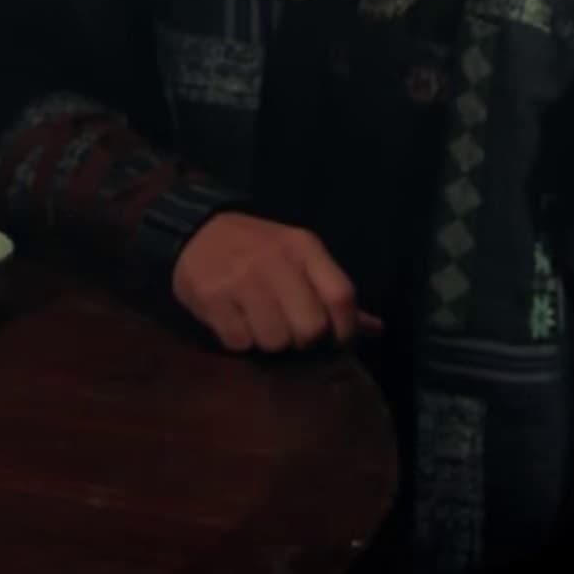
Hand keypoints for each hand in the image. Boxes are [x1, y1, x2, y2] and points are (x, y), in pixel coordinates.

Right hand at [170, 212, 381, 353]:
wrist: (197, 231)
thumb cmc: (259, 249)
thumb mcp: (300, 257)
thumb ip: (334, 292)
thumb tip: (376, 329)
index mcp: (303, 247)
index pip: (341, 295)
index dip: (345, 328)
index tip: (336, 340)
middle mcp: (275, 260)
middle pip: (309, 327)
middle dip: (303, 340)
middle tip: (291, 332)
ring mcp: (241, 279)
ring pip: (275, 340)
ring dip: (270, 342)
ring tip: (260, 325)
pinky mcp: (212, 297)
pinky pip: (240, 342)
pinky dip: (240, 341)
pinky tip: (236, 322)